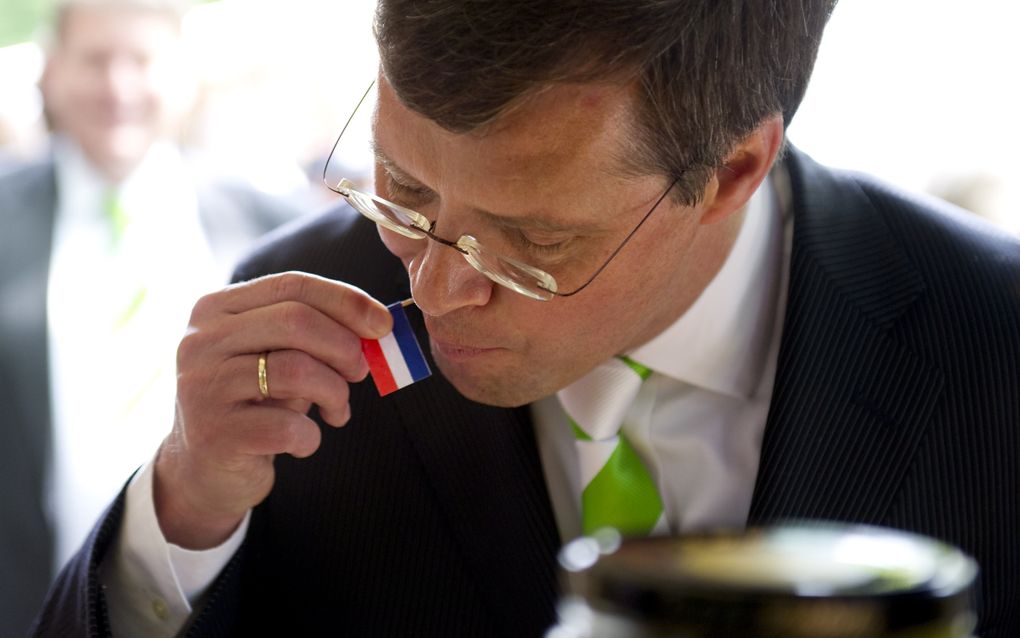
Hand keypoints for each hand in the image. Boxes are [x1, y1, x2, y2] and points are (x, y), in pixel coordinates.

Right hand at [153, 272, 391, 548]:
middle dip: (344, 347)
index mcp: (217, 309)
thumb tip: (377, 324)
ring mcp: (202, 386)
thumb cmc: (256, 403)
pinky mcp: (214, 434)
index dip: (346, 302)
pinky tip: (304, 440)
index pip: (292, 285)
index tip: (383, 325)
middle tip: (361, 372)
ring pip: (296, 370)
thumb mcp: (279, 358)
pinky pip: (288, 426)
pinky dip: (311, 436)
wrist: (207, 470)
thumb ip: (316, 334)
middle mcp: (201, 341)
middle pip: (295, 321)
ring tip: (336, 409)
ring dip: (334, 392)